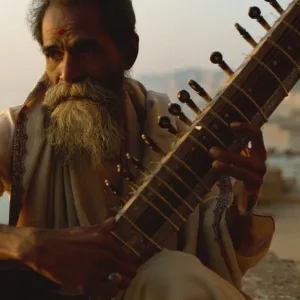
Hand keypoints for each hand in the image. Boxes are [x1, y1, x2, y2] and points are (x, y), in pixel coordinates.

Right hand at [19, 218, 136, 297]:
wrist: (46, 249)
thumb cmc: (66, 239)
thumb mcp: (87, 229)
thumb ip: (104, 227)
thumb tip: (114, 221)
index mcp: (107, 242)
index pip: (127, 258)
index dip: (127, 265)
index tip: (124, 269)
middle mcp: (105, 256)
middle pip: (128, 272)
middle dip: (126, 276)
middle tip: (120, 278)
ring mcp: (96, 270)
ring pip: (120, 284)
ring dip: (118, 286)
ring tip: (111, 285)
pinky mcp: (86, 284)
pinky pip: (107, 293)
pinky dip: (107, 293)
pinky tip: (101, 289)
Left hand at [209, 122, 266, 194]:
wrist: (248, 193)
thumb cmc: (241, 170)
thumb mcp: (239, 157)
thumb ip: (232, 147)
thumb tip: (209, 134)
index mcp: (258, 150)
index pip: (256, 134)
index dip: (246, 128)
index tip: (231, 125)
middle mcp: (260, 160)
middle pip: (247, 153)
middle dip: (230, 149)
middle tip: (211, 150)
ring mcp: (258, 173)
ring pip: (242, 165)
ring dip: (226, 162)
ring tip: (213, 163)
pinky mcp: (254, 184)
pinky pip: (240, 175)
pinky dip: (227, 170)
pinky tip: (216, 167)